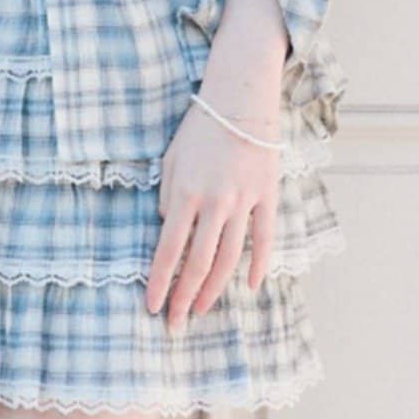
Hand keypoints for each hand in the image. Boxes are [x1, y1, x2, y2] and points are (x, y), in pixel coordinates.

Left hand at [148, 0, 286, 328]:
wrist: (241, 93)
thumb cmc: (199, 126)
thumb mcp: (169, 161)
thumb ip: (167, 200)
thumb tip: (167, 234)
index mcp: (184, 195)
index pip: (168, 252)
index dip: (160, 284)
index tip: (152, 308)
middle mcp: (214, 203)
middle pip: (198, 264)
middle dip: (183, 299)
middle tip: (174, 326)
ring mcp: (243, 201)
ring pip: (229, 258)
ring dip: (213, 290)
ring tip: (201, 311)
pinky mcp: (267, 195)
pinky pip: (264, 238)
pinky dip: (258, 264)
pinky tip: (248, 286)